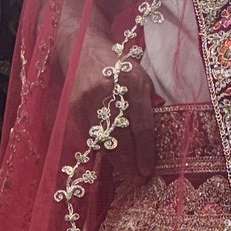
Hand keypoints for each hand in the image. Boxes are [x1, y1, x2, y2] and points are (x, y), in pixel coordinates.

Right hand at [75, 33, 156, 177]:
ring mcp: (87, 100)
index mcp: (132, 81)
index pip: (141, 125)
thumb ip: (148, 106)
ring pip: (104, 141)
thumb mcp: (142, 80)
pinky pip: (90, 137)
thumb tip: (156, 142)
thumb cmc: (120, 69)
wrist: (84, 50)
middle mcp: (108, 91)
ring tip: (128, 174)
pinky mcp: (74, 108)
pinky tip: (112, 159)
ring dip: (117, 162)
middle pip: (121, 137)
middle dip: (130, 163)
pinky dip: (103, 150)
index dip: (145, 152)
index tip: (148, 171)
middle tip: (138, 180)